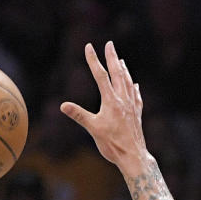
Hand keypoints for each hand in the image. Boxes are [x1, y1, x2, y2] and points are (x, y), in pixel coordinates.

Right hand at [60, 41, 148, 171]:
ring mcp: (132, 106)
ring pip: (128, 82)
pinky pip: (136, 96)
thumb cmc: (112, 144)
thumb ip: (79, 115)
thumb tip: (63, 105)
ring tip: (121, 60)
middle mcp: (123, 100)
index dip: (93, 60)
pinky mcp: (137, 114)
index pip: (100, 75)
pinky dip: (133, 87)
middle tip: (110, 44)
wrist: (133, 156)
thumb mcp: (93, 129)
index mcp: (111, 101)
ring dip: (123, 70)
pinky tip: (134, 85)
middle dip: (112, 57)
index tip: (89, 46)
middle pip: (117, 73)